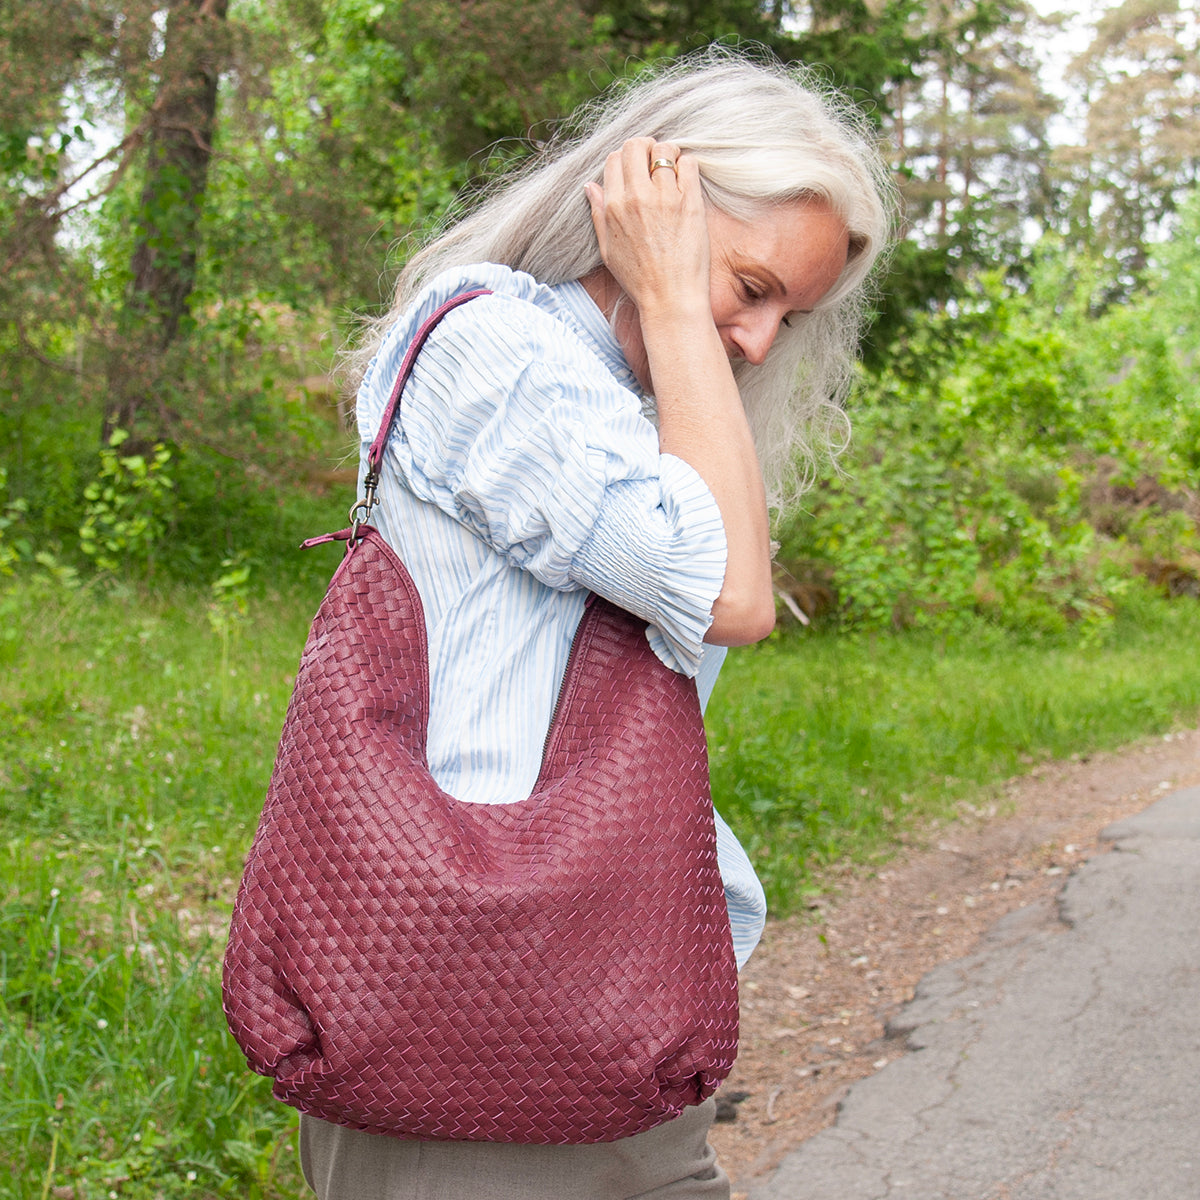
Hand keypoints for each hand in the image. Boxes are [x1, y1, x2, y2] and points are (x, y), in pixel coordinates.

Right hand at [583, 138, 711, 321]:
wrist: (669, 299)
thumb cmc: (639, 279)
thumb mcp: (608, 250)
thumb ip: (598, 214)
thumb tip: (591, 186)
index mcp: (613, 206)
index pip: (615, 159)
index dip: (626, 159)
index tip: (637, 170)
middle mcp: (636, 197)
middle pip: (636, 145)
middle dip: (646, 147)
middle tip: (656, 160)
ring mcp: (664, 198)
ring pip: (664, 149)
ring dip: (669, 153)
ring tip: (674, 168)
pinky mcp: (690, 202)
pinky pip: (689, 163)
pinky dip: (688, 165)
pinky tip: (687, 180)